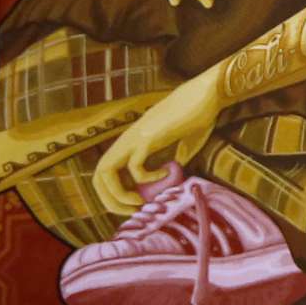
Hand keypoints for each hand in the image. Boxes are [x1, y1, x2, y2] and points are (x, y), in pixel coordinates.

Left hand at [93, 78, 221, 214]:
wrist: (206, 94)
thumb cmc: (198, 116)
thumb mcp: (186, 144)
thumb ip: (176, 160)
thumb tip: (175, 177)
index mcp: (133, 142)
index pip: (106, 172)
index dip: (114, 194)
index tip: (136, 206)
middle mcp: (128, 140)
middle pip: (98, 175)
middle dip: (111, 200)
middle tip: (134, 210)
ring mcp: (135, 138)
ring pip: (106, 171)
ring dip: (121, 194)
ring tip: (142, 200)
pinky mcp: (147, 138)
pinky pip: (135, 166)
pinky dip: (147, 178)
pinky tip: (166, 172)